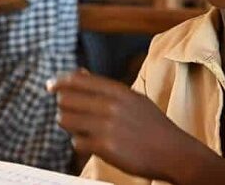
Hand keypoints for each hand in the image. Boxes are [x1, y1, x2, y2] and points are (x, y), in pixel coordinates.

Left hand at [48, 70, 196, 181]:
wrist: (173, 152)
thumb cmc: (152, 125)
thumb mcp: (133, 99)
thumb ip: (105, 87)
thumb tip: (78, 72)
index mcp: (118, 91)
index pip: (78, 80)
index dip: (60, 82)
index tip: (51, 86)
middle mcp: (111, 105)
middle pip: (67, 99)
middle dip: (64, 106)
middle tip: (69, 112)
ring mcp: (106, 126)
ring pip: (66, 120)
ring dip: (69, 124)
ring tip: (80, 128)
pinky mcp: (105, 147)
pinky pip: (76, 142)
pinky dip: (80, 143)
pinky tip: (91, 144)